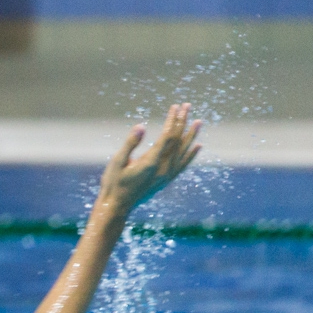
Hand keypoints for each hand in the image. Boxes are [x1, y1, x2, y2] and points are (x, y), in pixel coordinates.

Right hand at [96, 102, 202, 216]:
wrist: (117, 206)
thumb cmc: (113, 183)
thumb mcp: (117, 162)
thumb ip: (130, 144)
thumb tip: (141, 126)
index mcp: (152, 162)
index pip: (167, 136)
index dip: (172, 120)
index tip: (175, 107)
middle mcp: (164, 169)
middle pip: (177, 141)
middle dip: (182, 122)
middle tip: (187, 106)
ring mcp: (167, 175)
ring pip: (183, 151)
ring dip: (190, 135)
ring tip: (198, 122)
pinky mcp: (166, 180)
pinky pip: (183, 165)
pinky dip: (191, 155)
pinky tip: (198, 146)